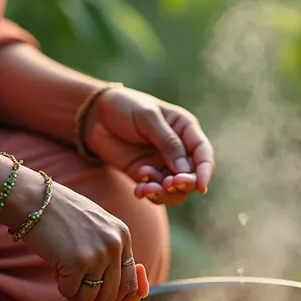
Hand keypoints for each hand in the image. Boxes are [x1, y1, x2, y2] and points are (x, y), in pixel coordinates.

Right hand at [22, 179, 148, 300]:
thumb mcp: (96, 227)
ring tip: (66, 274)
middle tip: (79, 281)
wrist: (34, 199)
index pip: (133, 280)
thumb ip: (110, 252)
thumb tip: (118, 295)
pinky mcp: (77, 263)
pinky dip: (63, 288)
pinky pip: (72, 293)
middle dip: (94, 294)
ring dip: (77, 293)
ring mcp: (98, 254)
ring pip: (93, 297)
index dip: (125, 298)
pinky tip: (57, 271)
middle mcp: (115, 245)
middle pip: (113, 293)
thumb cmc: (60, 214)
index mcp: (123, 235)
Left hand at [84, 87, 214, 205]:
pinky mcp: (146, 175)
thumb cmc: (124, 107)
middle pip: (192, 176)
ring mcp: (162, 164)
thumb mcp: (147, 118)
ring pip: (175, 189)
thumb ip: (167, 142)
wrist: (95, 115)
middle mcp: (178, 150)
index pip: (203, 154)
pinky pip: (155, 192)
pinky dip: (149, 194)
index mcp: (185, 130)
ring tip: (148, 187)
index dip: (205, 171)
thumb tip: (184, 170)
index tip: (201, 186)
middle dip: (183, 184)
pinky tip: (139, 190)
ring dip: (165, 193)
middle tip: (169, 184)